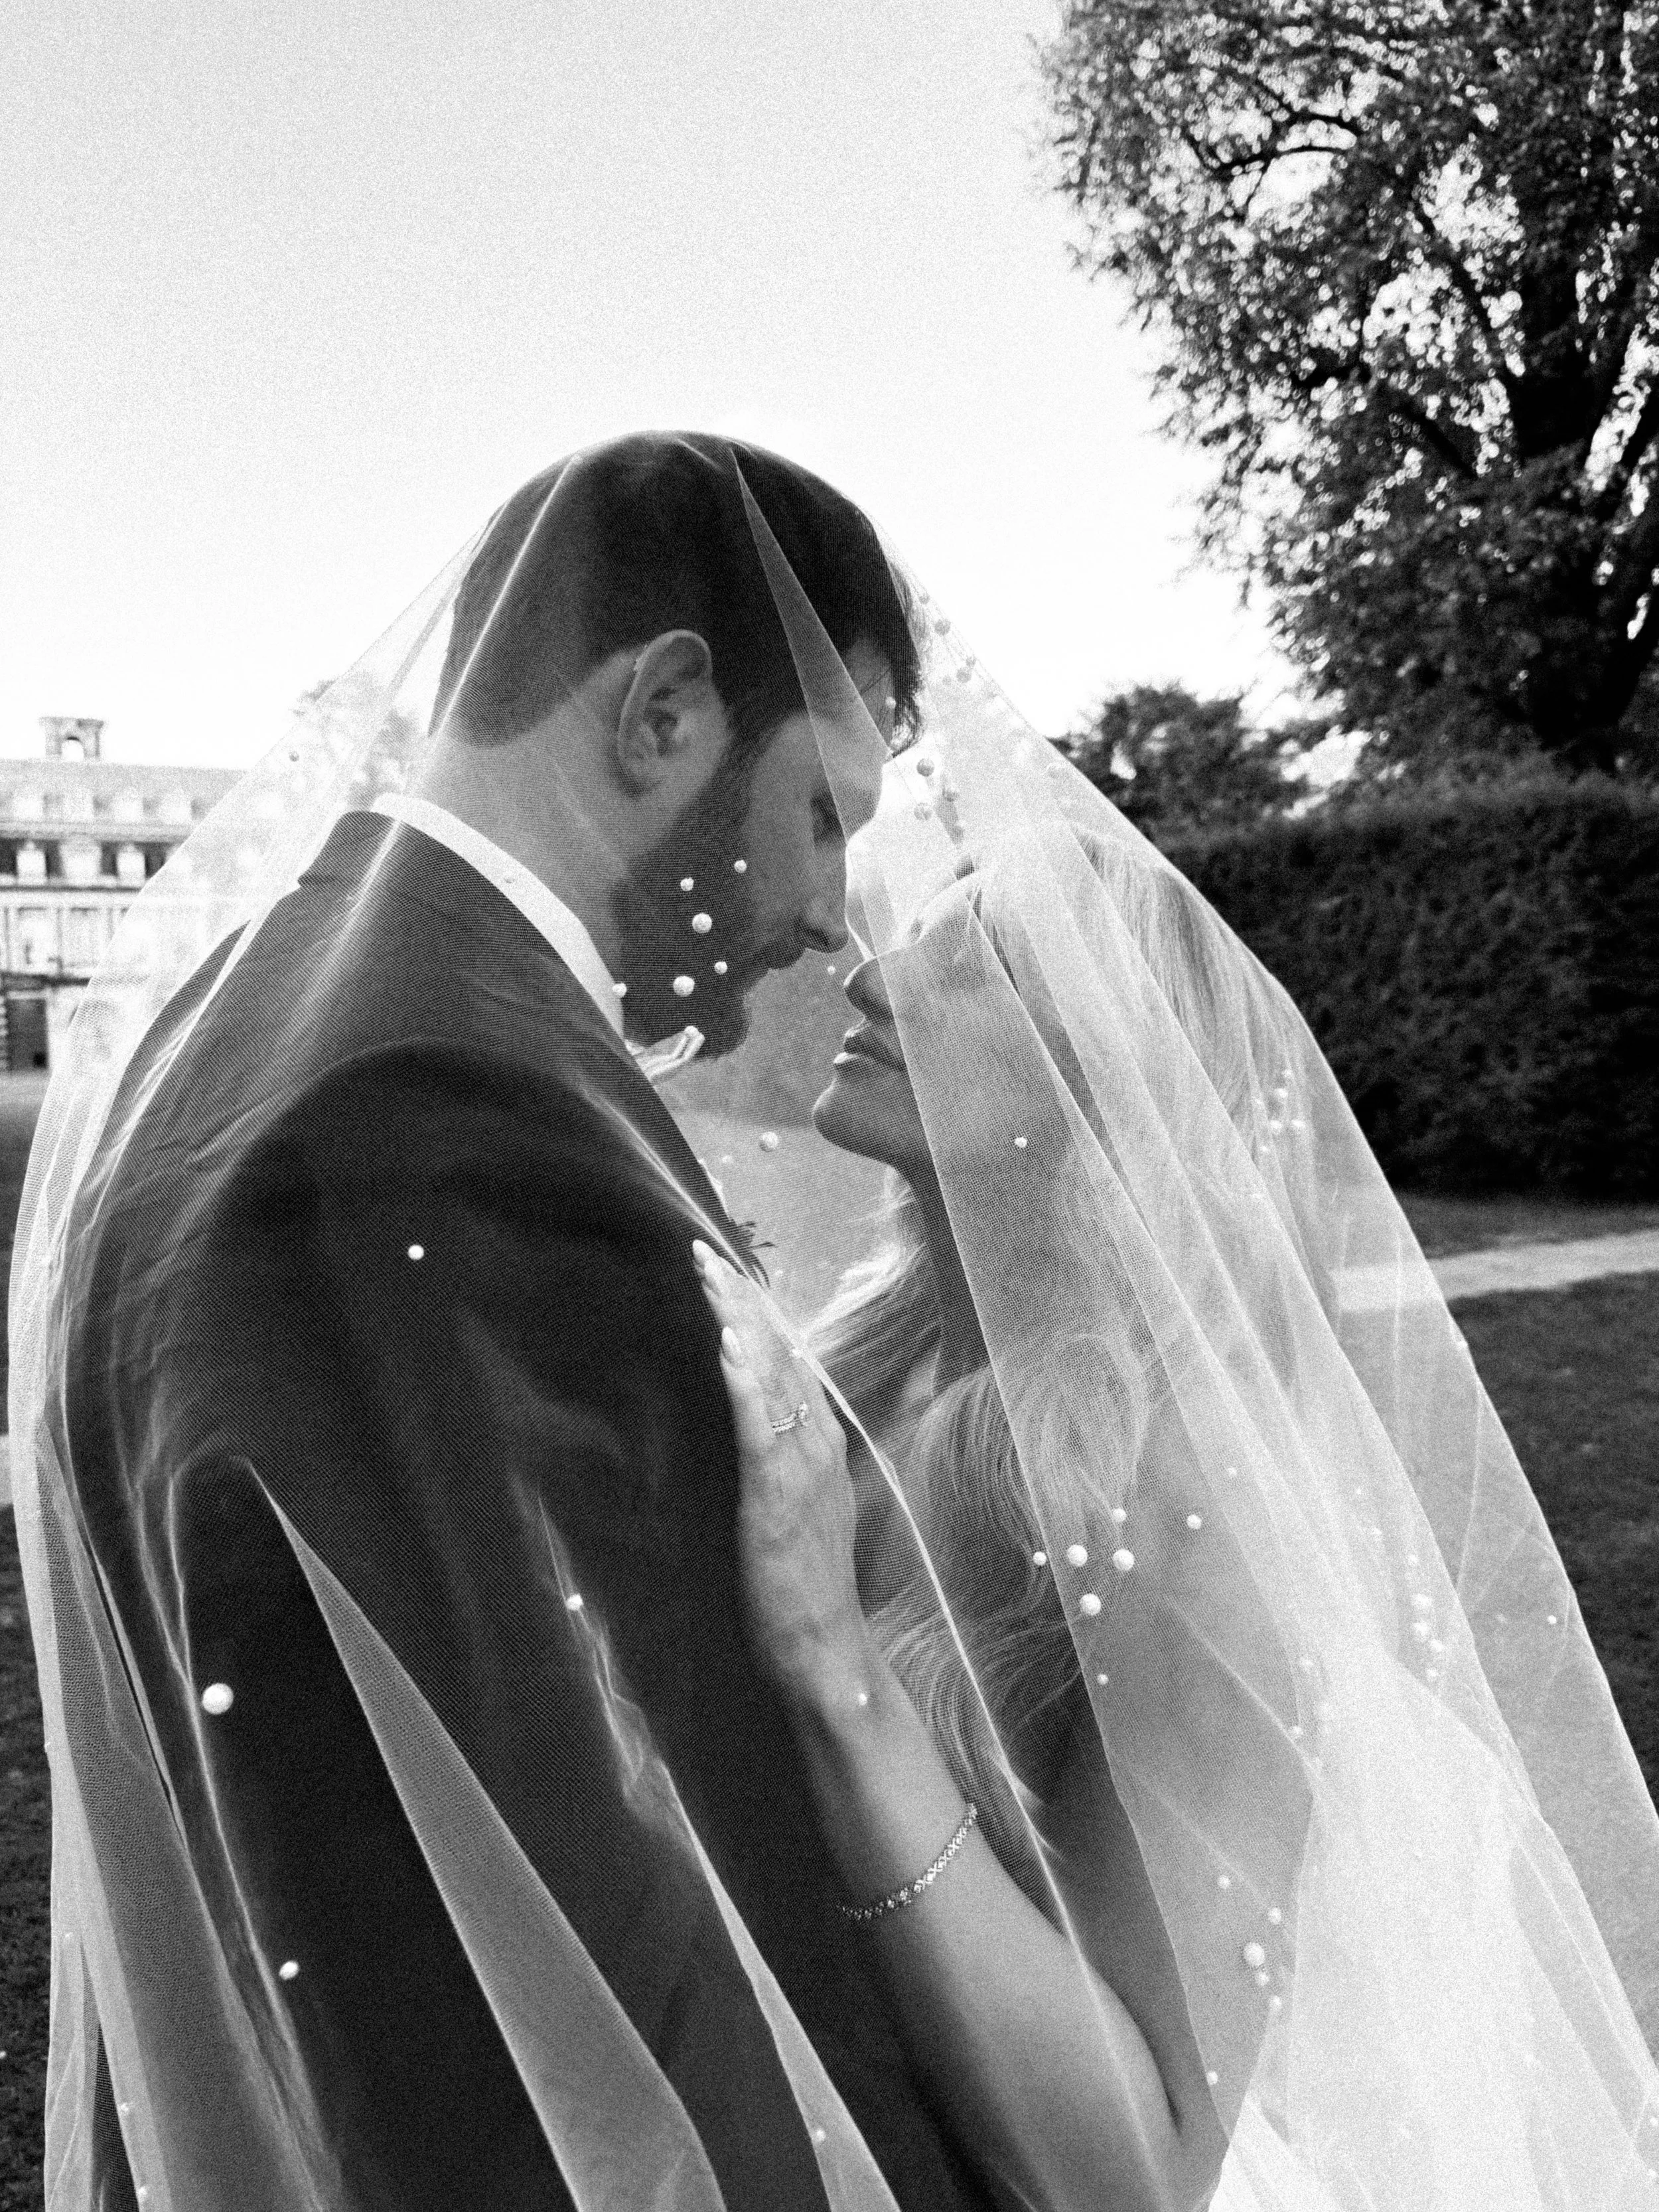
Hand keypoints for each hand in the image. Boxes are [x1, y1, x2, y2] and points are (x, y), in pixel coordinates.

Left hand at [691, 1240, 872, 1711]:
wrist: (827, 1648)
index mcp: (825, 1445)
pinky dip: (747, 1386)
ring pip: (773, 1380)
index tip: (733, 1272)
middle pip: (783, 1357)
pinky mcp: (777, 1499)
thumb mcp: (806, 1506)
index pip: (794, 1362)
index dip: (762, 1315)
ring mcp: (801, 1470)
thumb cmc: (809, 1583)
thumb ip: (791, 1459)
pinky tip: (728, 1349)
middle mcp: (819, 1447)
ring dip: (741, 1326)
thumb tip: (774, 1419)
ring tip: (714, 1280)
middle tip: (709, 1254)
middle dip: (745, 1303)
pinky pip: (762, 1431)